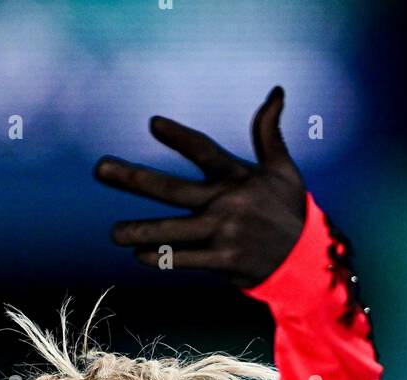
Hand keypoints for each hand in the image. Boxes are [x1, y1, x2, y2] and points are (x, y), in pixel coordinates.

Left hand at [94, 87, 306, 288]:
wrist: (305, 260)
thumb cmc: (289, 210)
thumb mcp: (283, 168)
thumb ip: (269, 132)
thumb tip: (275, 92)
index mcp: (238, 176)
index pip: (204, 151)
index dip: (179, 137)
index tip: (153, 124)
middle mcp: (227, 204)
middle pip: (172, 190)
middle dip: (133, 179)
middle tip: (101, 169)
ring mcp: (223, 234)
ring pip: (172, 231)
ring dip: (139, 230)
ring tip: (113, 233)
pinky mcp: (224, 261)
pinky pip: (186, 260)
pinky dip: (162, 258)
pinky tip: (138, 255)